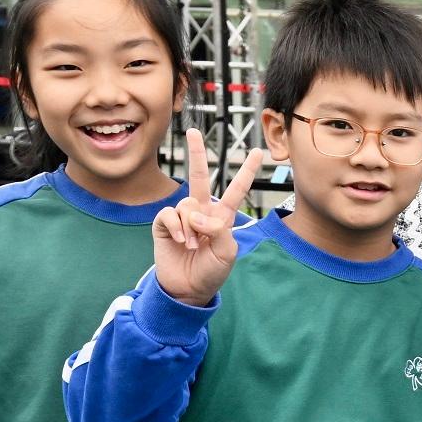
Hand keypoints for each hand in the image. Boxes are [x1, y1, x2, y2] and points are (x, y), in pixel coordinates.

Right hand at [152, 130, 260, 307]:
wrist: (187, 289)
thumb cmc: (210, 272)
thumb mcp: (226, 254)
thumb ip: (219, 231)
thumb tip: (200, 214)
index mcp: (222, 217)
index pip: (236, 190)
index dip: (247, 172)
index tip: (258, 152)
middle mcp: (202, 212)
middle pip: (200, 176)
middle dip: (196, 153)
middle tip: (191, 132)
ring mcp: (182, 217)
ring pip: (186, 204)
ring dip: (190, 227)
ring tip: (192, 246)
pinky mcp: (164, 224)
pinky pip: (169, 214)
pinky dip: (175, 226)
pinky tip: (178, 240)